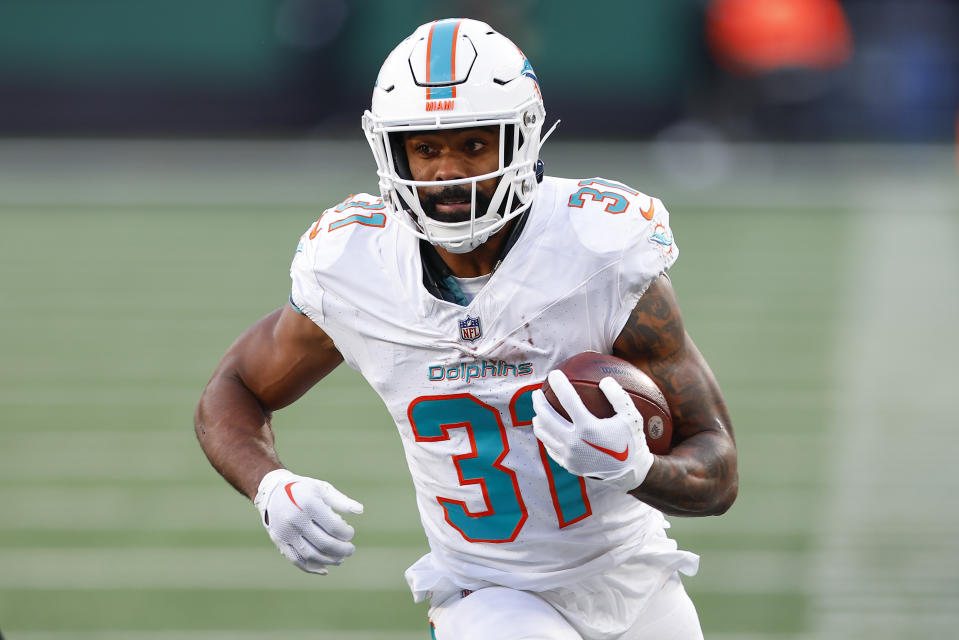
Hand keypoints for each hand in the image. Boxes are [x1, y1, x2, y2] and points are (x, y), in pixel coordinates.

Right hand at [253, 469, 363, 573]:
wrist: (272, 492)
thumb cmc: (303, 489)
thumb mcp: (322, 489)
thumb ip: (341, 501)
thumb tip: (360, 510)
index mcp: (309, 504)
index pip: (334, 526)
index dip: (346, 533)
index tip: (350, 533)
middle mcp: (295, 520)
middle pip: (324, 543)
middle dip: (342, 550)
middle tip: (350, 550)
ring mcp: (286, 533)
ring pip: (311, 555)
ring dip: (329, 560)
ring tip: (340, 559)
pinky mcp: (279, 542)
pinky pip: (296, 560)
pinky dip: (311, 568)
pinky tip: (325, 569)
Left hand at [531, 370, 654, 490]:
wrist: (631, 472)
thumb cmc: (631, 440)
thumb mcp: (631, 416)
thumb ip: (618, 396)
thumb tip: (604, 380)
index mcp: (589, 428)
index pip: (568, 400)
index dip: (559, 384)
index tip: (554, 374)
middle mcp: (575, 442)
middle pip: (547, 416)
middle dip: (538, 401)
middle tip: (537, 392)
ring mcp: (569, 455)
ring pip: (543, 434)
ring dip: (538, 419)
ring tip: (538, 411)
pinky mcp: (568, 465)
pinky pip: (550, 448)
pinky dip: (546, 436)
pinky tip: (546, 430)